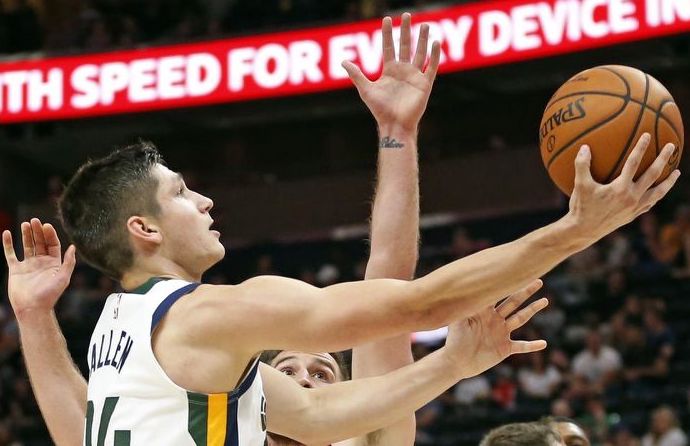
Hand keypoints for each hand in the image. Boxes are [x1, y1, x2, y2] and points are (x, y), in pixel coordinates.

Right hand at [3, 218, 75, 318]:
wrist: (32, 308)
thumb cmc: (49, 295)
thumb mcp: (63, 277)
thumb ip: (69, 262)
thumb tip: (73, 247)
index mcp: (53, 263)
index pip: (52, 244)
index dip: (50, 235)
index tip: (46, 226)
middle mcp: (41, 262)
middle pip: (40, 242)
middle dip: (38, 231)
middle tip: (35, 220)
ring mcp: (28, 265)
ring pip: (27, 245)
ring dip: (26, 234)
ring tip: (25, 224)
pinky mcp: (15, 269)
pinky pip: (11, 254)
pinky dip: (8, 244)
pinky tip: (7, 233)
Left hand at [341, 13, 440, 132]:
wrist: (394, 124)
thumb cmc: (380, 109)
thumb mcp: (366, 89)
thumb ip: (356, 74)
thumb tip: (343, 62)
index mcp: (389, 70)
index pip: (388, 47)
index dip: (387, 34)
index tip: (387, 19)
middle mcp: (403, 71)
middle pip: (405, 46)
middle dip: (405, 31)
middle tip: (406, 15)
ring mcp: (415, 76)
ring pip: (419, 53)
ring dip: (422, 39)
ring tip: (425, 24)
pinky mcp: (425, 84)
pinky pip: (431, 67)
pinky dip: (434, 55)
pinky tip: (435, 43)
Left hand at [444, 280, 547, 377]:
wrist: (456, 361)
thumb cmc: (454, 340)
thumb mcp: (457, 322)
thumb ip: (462, 307)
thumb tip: (461, 290)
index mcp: (484, 311)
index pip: (497, 293)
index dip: (507, 283)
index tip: (517, 270)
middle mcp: (495, 319)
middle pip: (513, 302)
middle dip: (525, 291)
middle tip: (538, 281)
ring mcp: (501, 333)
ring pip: (521, 318)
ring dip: (532, 309)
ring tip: (545, 300)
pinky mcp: (505, 348)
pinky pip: (521, 346)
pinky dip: (532, 345)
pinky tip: (543, 343)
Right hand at [568, 133, 679, 242]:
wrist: (583, 231)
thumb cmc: (580, 207)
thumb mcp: (579, 185)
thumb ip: (581, 165)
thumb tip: (584, 146)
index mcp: (620, 188)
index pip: (633, 163)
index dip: (640, 148)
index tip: (647, 135)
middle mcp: (632, 197)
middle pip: (653, 175)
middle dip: (663, 159)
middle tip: (671, 146)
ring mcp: (635, 208)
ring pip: (658, 192)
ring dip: (669, 181)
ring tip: (676, 172)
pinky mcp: (633, 216)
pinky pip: (650, 203)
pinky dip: (657, 195)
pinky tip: (658, 191)